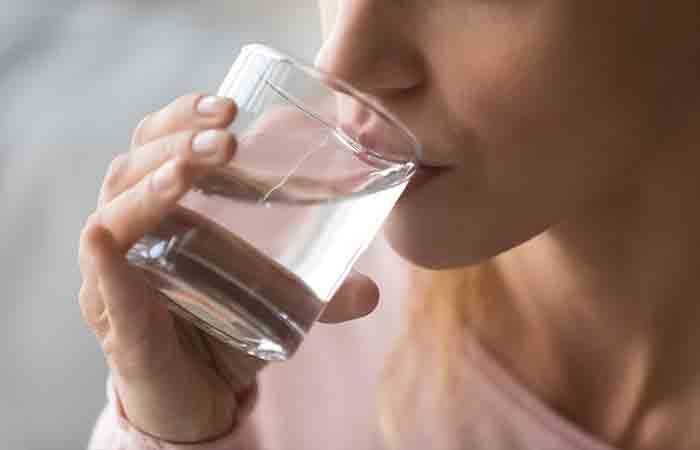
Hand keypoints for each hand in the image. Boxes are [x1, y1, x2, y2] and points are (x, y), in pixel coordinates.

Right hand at [78, 93, 379, 442]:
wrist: (197, 402)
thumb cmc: (224, 333)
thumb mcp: (276, 301)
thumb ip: (321, 293)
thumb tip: (373, 291)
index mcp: (162, 212)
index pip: (156, 143)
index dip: (184, 116)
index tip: (232, 105)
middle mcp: (129, 234)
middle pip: (133, 162)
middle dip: (178, 136)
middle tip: (227, 130)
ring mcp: (114, 276)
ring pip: (113, 206)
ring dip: (154, 177)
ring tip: (197, 163)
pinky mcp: (115, 319)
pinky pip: (101, 270)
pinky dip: (112, 244)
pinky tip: (128, 225)